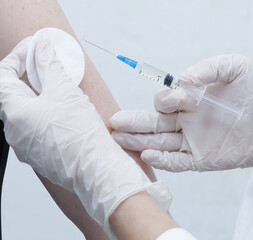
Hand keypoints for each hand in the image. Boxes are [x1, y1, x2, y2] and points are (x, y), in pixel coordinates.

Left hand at [0, 38, 169, 236]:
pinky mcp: (39, 155)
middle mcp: (13, 131)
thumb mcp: (65, 90)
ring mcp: (26, 146)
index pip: (4, 74)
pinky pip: (37, 128)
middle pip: (14, 94)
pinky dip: (46, 114)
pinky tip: (65, 112)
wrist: (96, 168)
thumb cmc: (81, 135)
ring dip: (40, 95)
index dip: (19, 55)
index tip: (36, 47)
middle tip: (50, 65)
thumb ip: (49, 64)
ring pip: (27, 112)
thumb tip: (42, 47)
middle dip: (30, 75)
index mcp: (14, 113)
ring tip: (62, 88)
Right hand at [111, 55, 252, 171]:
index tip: (180, 98)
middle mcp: (188, 121)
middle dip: (134, 123)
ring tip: (119, 137)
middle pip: (154, 123)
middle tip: (114, 122)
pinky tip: (147, 154)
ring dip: (139, 141)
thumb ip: (206, 68)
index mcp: (192, 99)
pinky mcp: (203, 159)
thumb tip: (182, 81)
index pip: (165, 100)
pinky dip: (162, 160)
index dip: (165, 99)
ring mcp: (194, 141)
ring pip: (159, 143)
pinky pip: (177, 161)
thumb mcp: (234, 67)